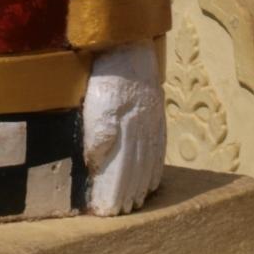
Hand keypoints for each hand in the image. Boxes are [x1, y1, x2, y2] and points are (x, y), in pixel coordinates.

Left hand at [82, 40, 164, 214]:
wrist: (127, 42)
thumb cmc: (104, 74)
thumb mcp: (94, 102)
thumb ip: (98, 133)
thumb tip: (95, 162)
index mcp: (123, 124)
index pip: (120, 167)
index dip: (114, 190)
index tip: (108, 210)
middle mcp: (141, 126)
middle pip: (135, 167)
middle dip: (128, 192)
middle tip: (122, 211)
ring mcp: (151, 119)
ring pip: (148, 159)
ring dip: (142, 184)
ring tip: (137, 201)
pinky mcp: (156, 112)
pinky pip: (159, 145)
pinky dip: (156, 166)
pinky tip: (152, 179)